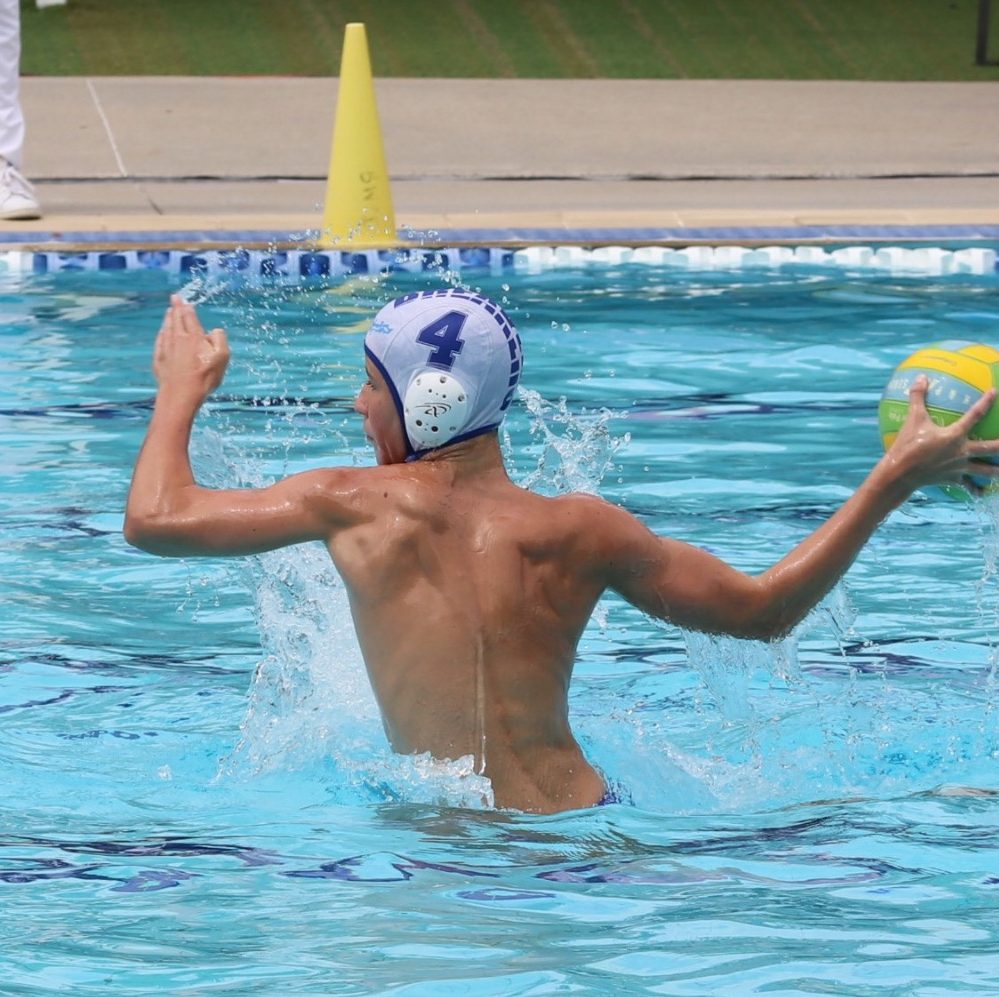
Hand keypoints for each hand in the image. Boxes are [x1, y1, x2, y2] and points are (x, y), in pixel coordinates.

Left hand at [152, 294, 229, 403]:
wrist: (181, 394)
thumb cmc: (204, 377)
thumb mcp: (222, 358)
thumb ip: (220, 340)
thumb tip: (215, 330)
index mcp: (194, 337)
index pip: (189, 317)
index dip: (187, 308)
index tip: (183, 300)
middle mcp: (178, 338)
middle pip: (176, 319)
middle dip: (175, 307)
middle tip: (174, 298)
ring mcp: (166, 348)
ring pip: (166, 328)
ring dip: (168, 318)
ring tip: (168, 312)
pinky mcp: (159, 359)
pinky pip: (160, 341)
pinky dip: (161, 334)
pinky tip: (162, 333)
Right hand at [885, 375, 998, 495]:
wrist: (900, 473)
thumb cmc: (907, 445)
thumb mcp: (912, 419)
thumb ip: (917, 397)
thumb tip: (921, 378)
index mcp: (955, 435)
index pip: (975, 415)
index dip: (986, 402)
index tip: (995, 392)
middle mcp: (962, 452)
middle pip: (992, 448)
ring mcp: (960, 467)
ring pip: (987, 470)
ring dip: (998, 470)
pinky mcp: (953, 479)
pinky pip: (968, 485)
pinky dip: (977, 489)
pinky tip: (983, 492)